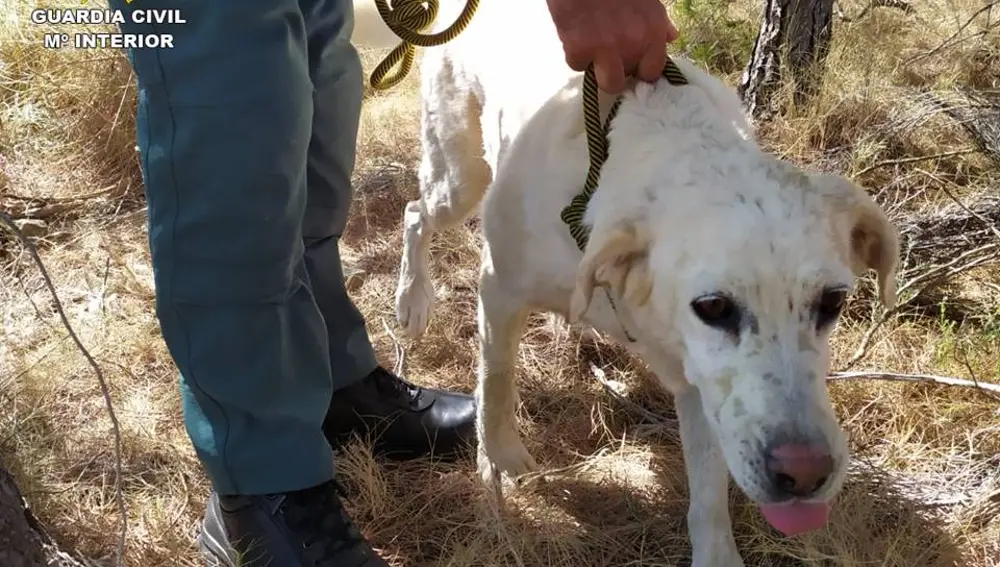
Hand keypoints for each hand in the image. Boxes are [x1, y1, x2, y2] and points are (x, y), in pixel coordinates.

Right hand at [545, 0, 679, 93]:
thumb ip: (658, 22)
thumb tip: (671, 37)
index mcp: (653, 30)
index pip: (653, 71)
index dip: (640, 68)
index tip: (632, 63)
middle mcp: (634, 43)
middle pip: (629, 78)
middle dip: (618, 70)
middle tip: (608, 54)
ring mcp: (606, 49)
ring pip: (607, 83)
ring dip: (599, 71)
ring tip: (593, 52)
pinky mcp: (579, 50)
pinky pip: (578, 65)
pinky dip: (575, 54)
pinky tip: (575, 33)